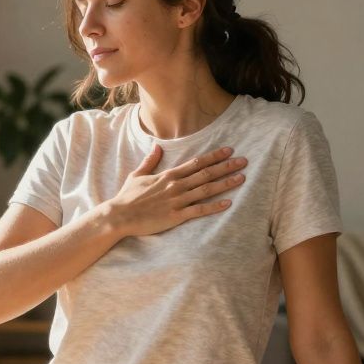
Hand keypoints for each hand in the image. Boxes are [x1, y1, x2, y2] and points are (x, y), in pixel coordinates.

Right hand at [107, 144, 247, 238]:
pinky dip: (214, 207)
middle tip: (244, 161)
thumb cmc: (127, 197)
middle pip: (206, 174)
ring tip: (241, 178)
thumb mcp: (137, 175)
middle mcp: (176, 185)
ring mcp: (177, 200)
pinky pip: (199, 210)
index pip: (196, 163)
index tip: (229, 150)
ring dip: (225, 183)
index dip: (214, 156)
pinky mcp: (176, 216)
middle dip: (226, 166)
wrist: (119, 215)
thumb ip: (150, 161)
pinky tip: (228, 203)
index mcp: (169, 175)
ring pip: (206, 190)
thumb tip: (157, 147)